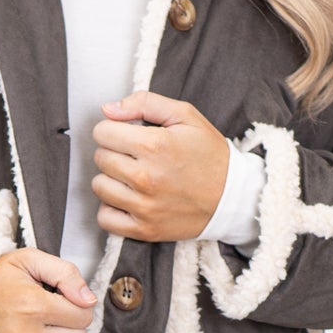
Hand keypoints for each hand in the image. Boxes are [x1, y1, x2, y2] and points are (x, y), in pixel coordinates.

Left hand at [92, 90, 230, 241]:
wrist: (233, 197)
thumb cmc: (208, 154)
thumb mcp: (185, 115)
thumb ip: (144, 103)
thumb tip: (107, 109)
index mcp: (154, 145)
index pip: (102, 132)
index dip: (114, 129)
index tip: (128, 134)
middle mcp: (146, 177)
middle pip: (100, 158)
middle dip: (114, 152)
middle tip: (136, 156)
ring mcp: (144, 207)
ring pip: (99, 186)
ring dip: (112, 179)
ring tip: (133, 177)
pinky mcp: (144, 230)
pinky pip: (105, 218)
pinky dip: (112, 209)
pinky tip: (128, 199)